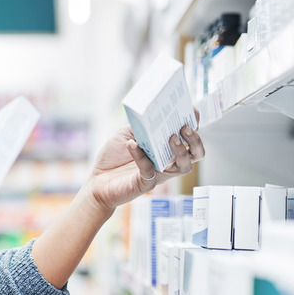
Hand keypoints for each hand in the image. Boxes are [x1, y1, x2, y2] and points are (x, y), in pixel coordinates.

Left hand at [88, 108, 204, 211]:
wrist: (97, 181)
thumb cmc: (114, 158)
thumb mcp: (127, 134)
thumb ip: (140, 126)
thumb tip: (150, 113)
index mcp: (166, 148)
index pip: (188, 138)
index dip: (194, 124)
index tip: (192, 110)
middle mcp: (168, 162)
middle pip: (196, 154)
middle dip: (195, 140)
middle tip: (184, 127)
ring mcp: (159, 174)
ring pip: (183, 167)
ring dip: (180, 150)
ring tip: (171, 137)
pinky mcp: (145, 183)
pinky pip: (149, 170)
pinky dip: (141, 156)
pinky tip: (132, 144)